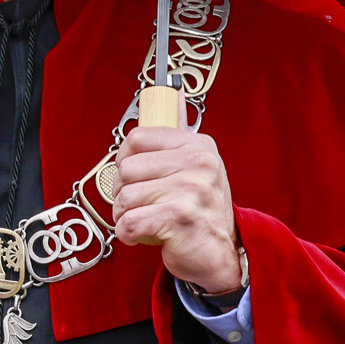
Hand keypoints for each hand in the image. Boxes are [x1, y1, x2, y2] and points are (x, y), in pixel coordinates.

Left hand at [112, 127, 241, 294]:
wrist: (222, 253)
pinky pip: (128, 223)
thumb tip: (173, 90)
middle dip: (122, 193)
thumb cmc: (200, 210)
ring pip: (123, 198)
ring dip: (124, 216)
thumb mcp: (195, 166)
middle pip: (125, 169)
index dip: (124, 161)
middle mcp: (199, 163)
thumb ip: (178, 134)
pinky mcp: (180, 218)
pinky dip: (127, 234)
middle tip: (142, 206)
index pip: (136, 138)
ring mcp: (192, 190)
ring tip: (145, 221)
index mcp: (198, 145)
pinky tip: (142, 235)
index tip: (134, 177)